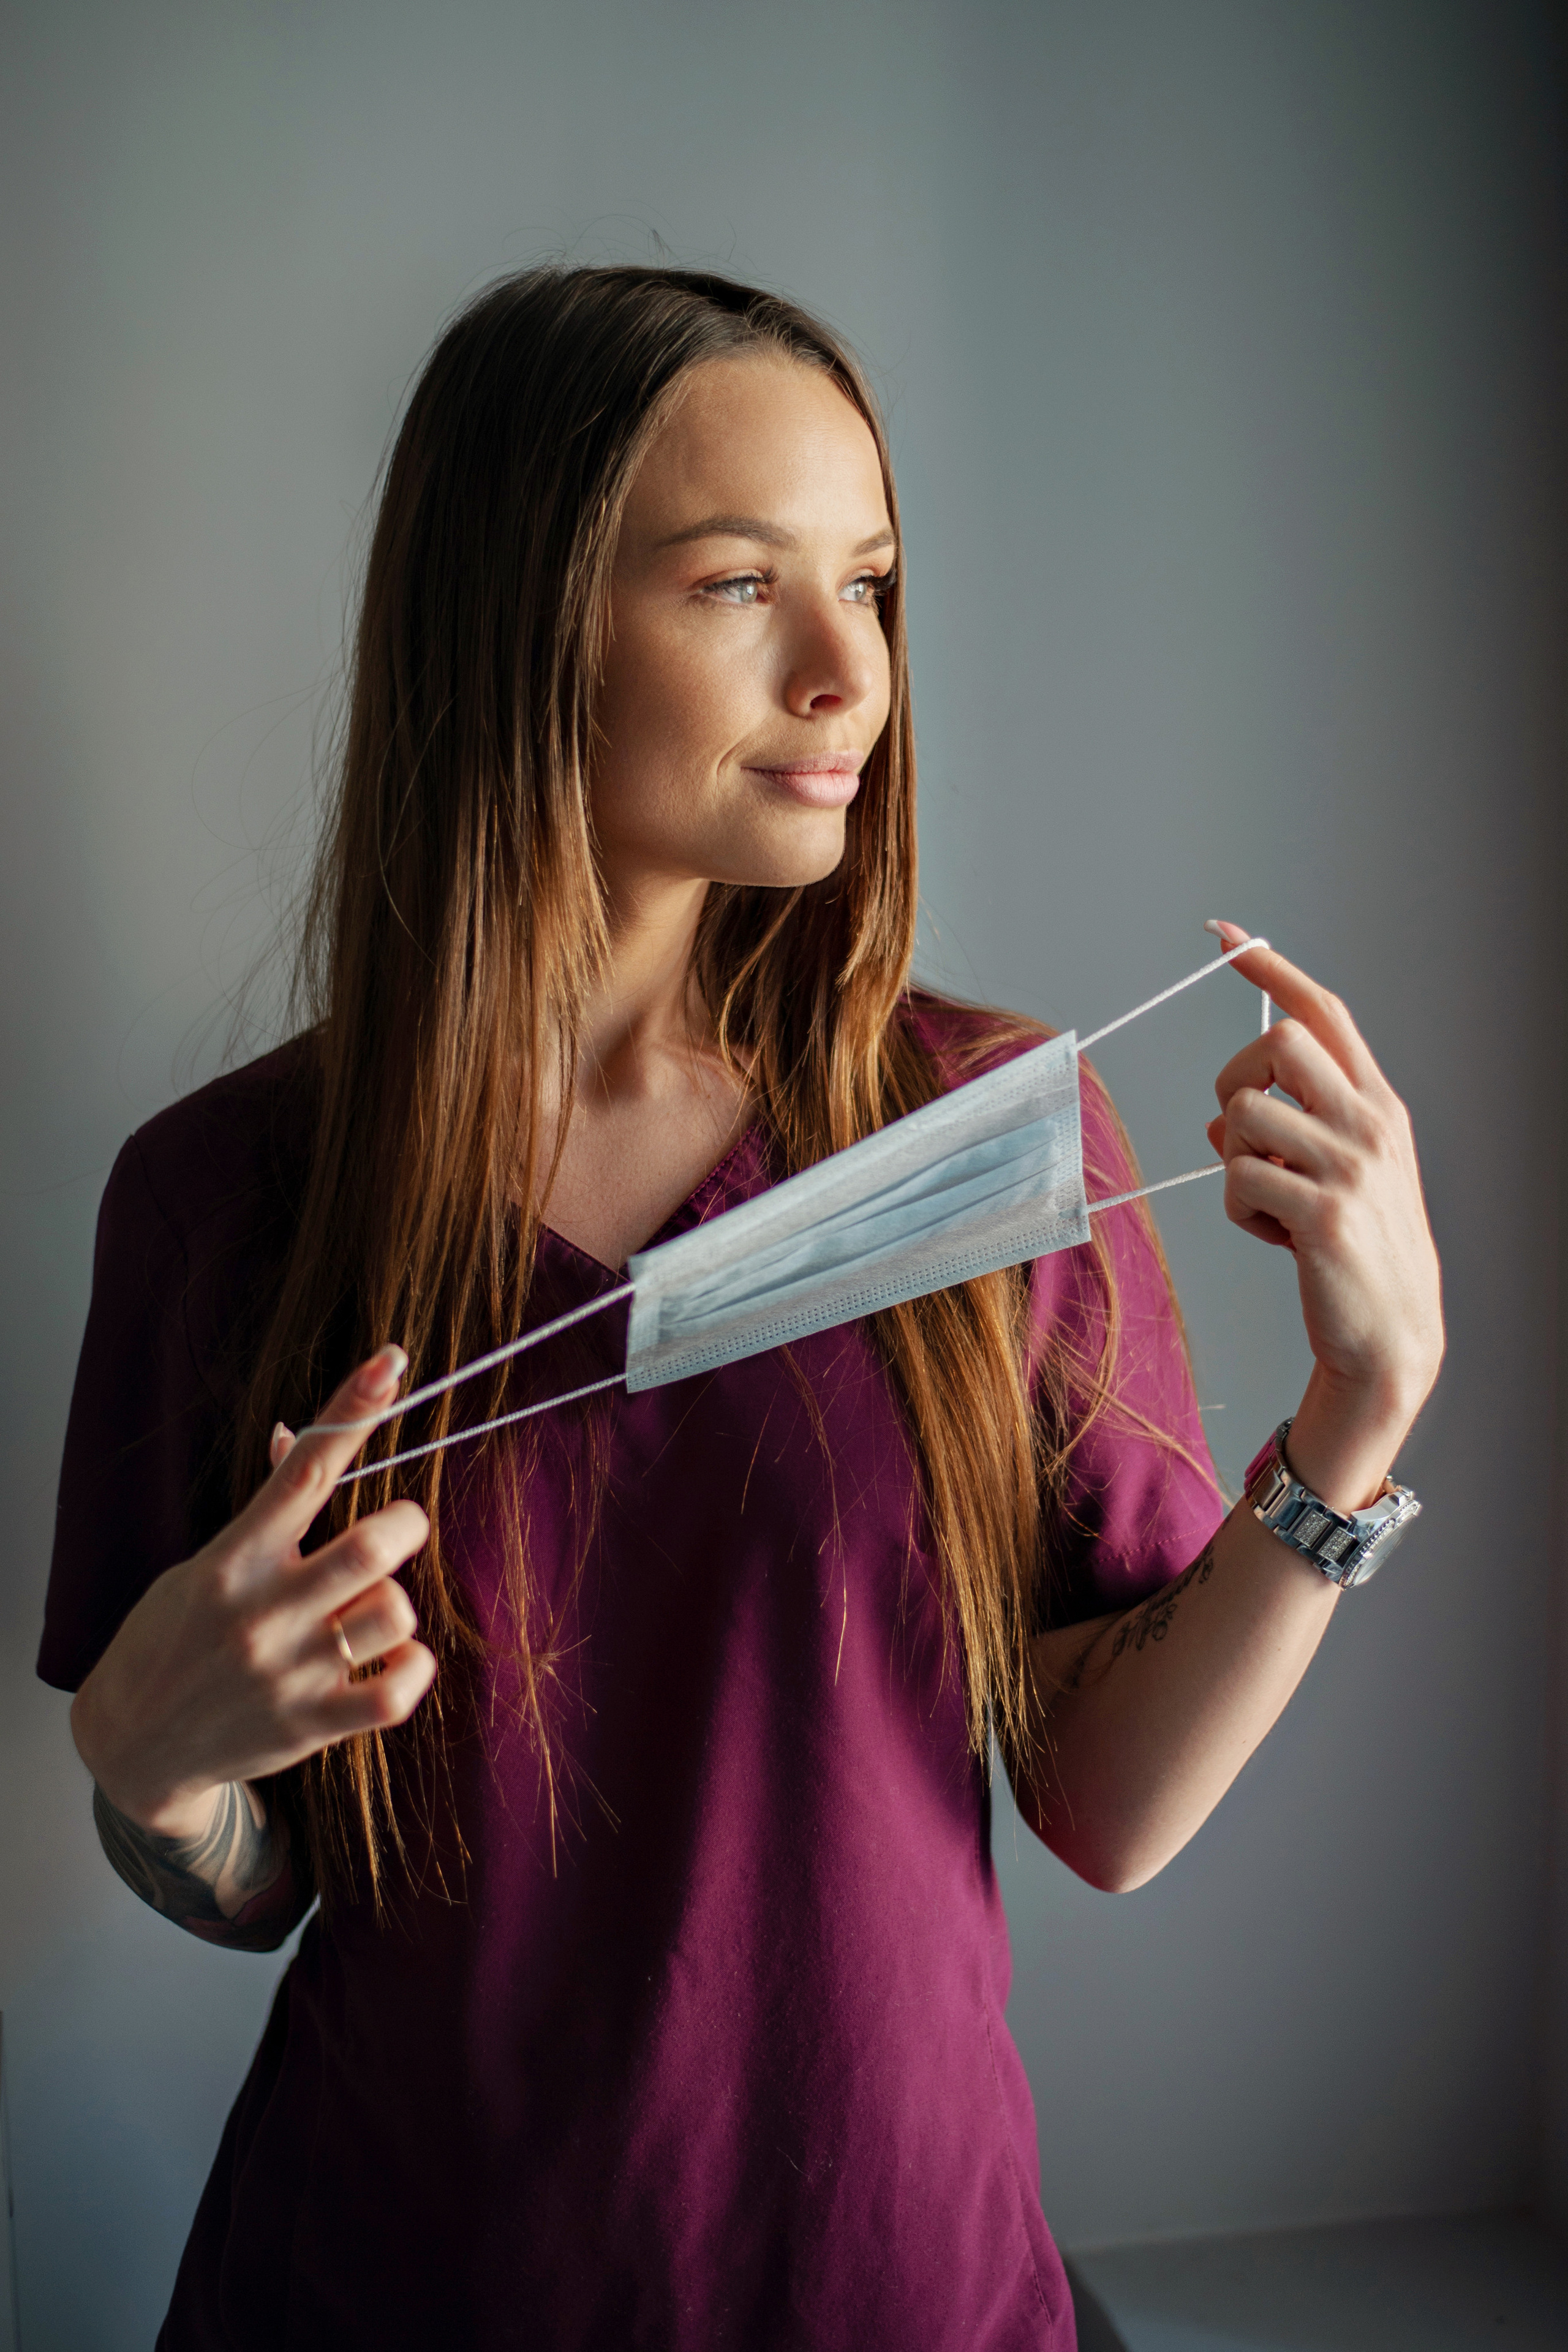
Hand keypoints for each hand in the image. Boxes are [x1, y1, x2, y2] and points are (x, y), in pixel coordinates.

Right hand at [70, 1346, 436, 1837]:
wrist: (135, 1745)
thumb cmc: (176, 1638)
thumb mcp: (205, 1564)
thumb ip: (264, 1512)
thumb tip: (296, 1432)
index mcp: (234, 1558)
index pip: (304, 1469)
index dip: (352, 1411)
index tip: (389, 1365)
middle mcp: (262, 1611)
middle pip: (372, 1547)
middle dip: (406, 1524)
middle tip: (399, 1528)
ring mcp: (288, 1672)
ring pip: (394, 1612)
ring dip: (398, 1603)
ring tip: (372, 1611)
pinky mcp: (311, 1725)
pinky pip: (398, 1690)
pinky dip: (412, 1667)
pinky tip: (392, 1661)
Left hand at [1205, 925, 1443, 1509]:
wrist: (1390, 1335)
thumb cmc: (1355, 1248)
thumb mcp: (1336, 1173)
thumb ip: (1290, 1130)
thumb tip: (1221, 1113)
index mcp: (1378, 1105)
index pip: (1322, 1013)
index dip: (1269, 968)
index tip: (1224, 934)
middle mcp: (1371, 1124)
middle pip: (1278, 1042)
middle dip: (1236, 1076)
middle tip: (1241, 1129)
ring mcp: (1351, 1168)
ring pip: (1244, 1115)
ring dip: (1233, 1159)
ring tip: (1267, 1200)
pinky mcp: (1323, 1216)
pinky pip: (1239, 1181)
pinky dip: (1238, 1209)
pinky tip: (1274, 1236)